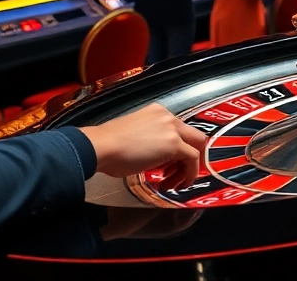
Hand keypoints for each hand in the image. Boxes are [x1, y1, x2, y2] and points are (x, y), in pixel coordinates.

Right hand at [82, 104, 205, 190]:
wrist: (101, 146)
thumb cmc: (108, 146)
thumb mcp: (134, 135)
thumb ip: (150, 139)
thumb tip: (155, 155)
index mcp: (157, 112)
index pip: (178, 130)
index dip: (178, 149)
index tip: (170, 164)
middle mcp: (168, 117)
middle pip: (193, 136)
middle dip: (189, 156)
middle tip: (178, 173)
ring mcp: (173, 129)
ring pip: (196, 146)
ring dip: (187, 168)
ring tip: (172, 182)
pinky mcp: (175, 144)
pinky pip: (193, 158)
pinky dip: (190, 173)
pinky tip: (180, 183)